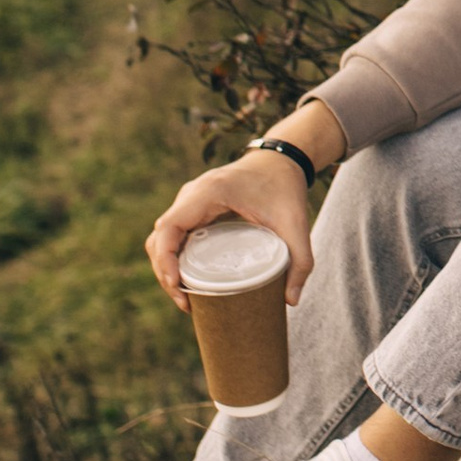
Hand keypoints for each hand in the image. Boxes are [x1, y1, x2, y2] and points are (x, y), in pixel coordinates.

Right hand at [144, 116, 335, 314]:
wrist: (282, 159)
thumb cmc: (285, 186)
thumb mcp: (296, 223)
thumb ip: (300, 260)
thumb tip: (292, 301)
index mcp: (209, 192)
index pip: (169, 227)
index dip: (165, 259)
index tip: (177, 286)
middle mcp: (192, 193)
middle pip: (160, 237)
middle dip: (165, 272)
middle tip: (185, 302)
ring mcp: (190, 199)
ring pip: (163, 236)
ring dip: (166, 266)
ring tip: (185, 297)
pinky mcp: (194, 207)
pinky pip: (174, 233)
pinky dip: (173, 256)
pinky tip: (187, 279)